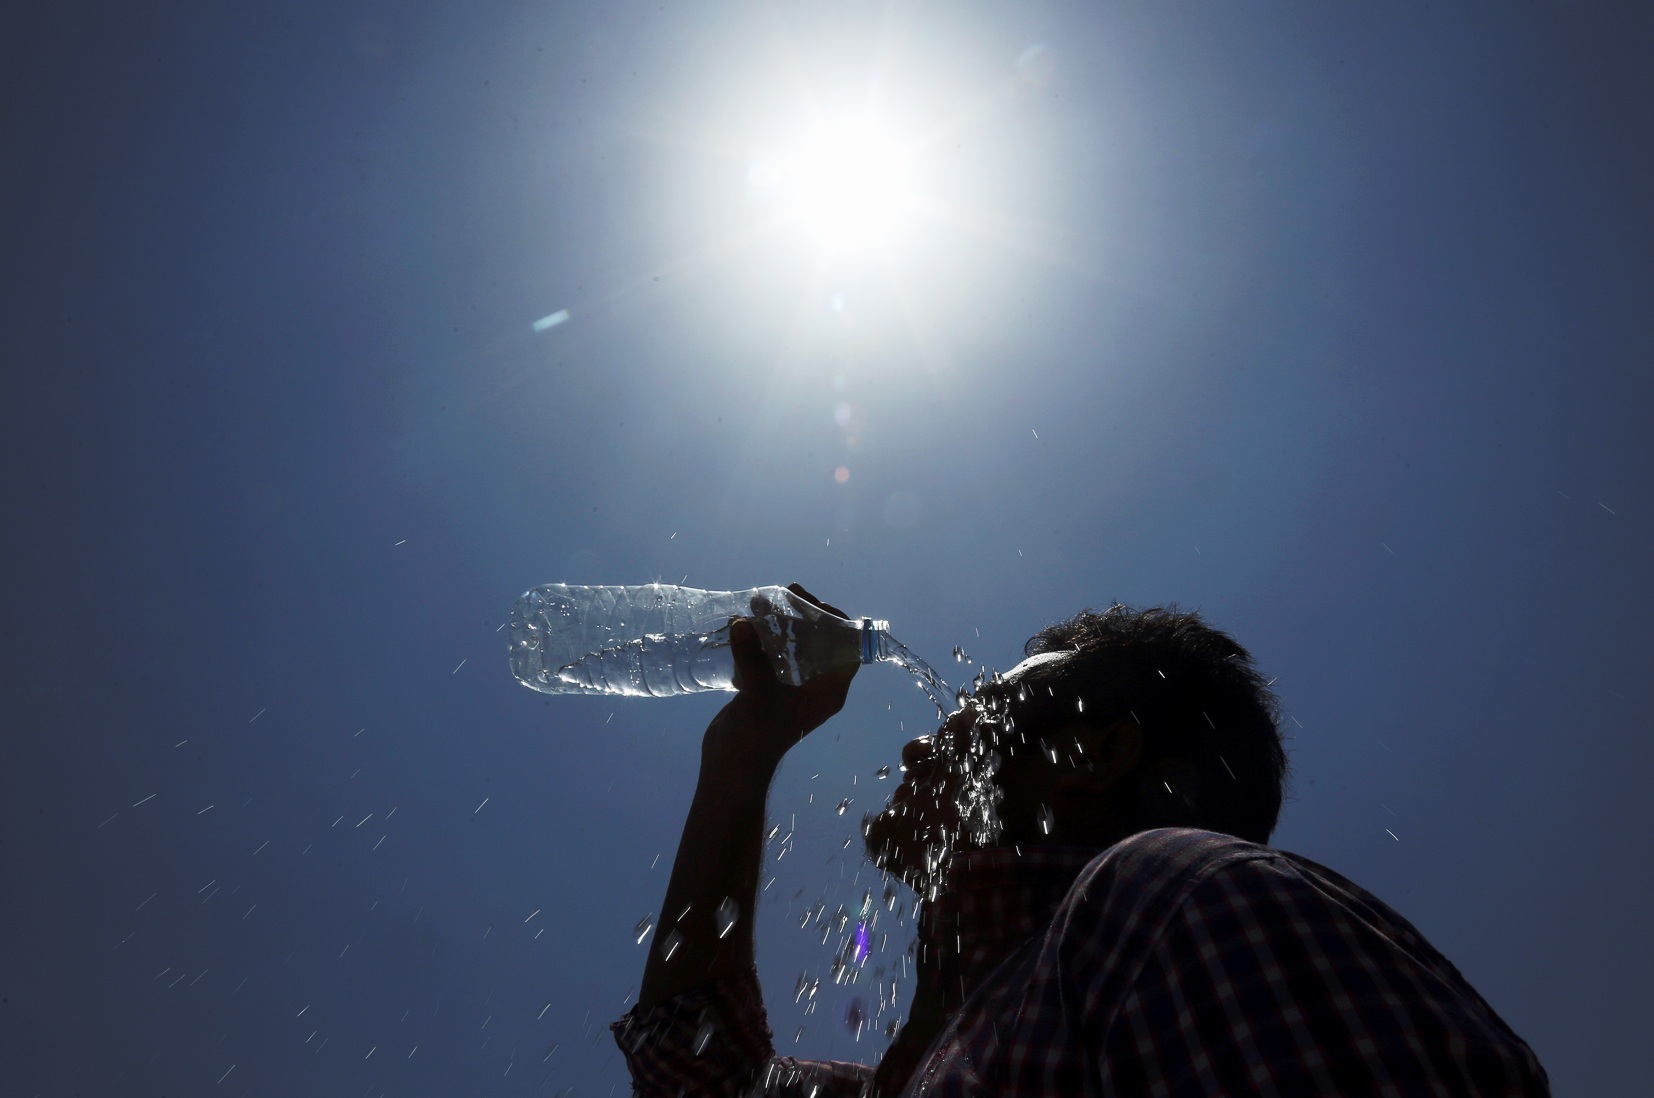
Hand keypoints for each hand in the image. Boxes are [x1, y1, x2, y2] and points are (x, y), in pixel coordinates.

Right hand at [703, 583, 858, 775]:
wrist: (731, 767)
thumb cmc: (756, 736)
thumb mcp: (757, 694)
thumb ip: (752, 657)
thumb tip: (741, 623)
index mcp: (829, 691)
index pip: (848, 648)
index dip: (837, 621)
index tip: (813, 602)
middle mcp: (817, 687)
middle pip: (821, 641)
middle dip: (804, 616)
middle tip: (786, 593)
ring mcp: (794, 688)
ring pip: (796, 646)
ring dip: (781, 623)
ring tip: (759, 602)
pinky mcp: (771, 689)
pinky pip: (775, 656)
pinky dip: (764, 638)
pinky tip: (745, 623)